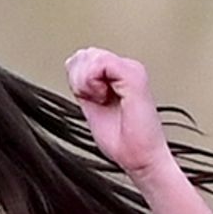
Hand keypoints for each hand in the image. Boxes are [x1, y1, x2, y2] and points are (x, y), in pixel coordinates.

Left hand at [65, 48, 173, 181]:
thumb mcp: (92, 106)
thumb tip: (72, 64)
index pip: (84, 58)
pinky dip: (93, 83)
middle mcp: (127, 68)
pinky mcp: (133, 75)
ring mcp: (132, 70)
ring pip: (90, 56)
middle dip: (79, 79)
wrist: (140, 158)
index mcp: (118, 75)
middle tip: (96, 101)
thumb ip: (83, 84)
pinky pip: (99, 62)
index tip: (91, 101)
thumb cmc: (123, 141)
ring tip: (101, 101)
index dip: (76, 78)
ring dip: (86, 83)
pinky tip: (104, 98)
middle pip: (84, 54)